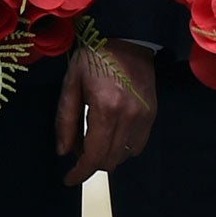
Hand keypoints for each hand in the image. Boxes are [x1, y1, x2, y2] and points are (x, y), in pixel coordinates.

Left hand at [56, 39, 155, 184]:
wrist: (127, 37)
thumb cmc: (94, 57)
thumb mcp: (71, 83)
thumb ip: (66, 120)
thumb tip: (63, 153)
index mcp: (106, 108)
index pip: (94, 156)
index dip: (79, 173)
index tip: (68, 179)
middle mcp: (129, 116)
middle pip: (109, 161)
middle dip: (90, 163)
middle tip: (77, 149)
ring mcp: (144, 116)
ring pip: (124, 156)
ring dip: (107, 155)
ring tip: (94, 138)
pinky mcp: (152, 114)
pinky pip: (137, 145)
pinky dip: (122, 147)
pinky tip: (112, 133)